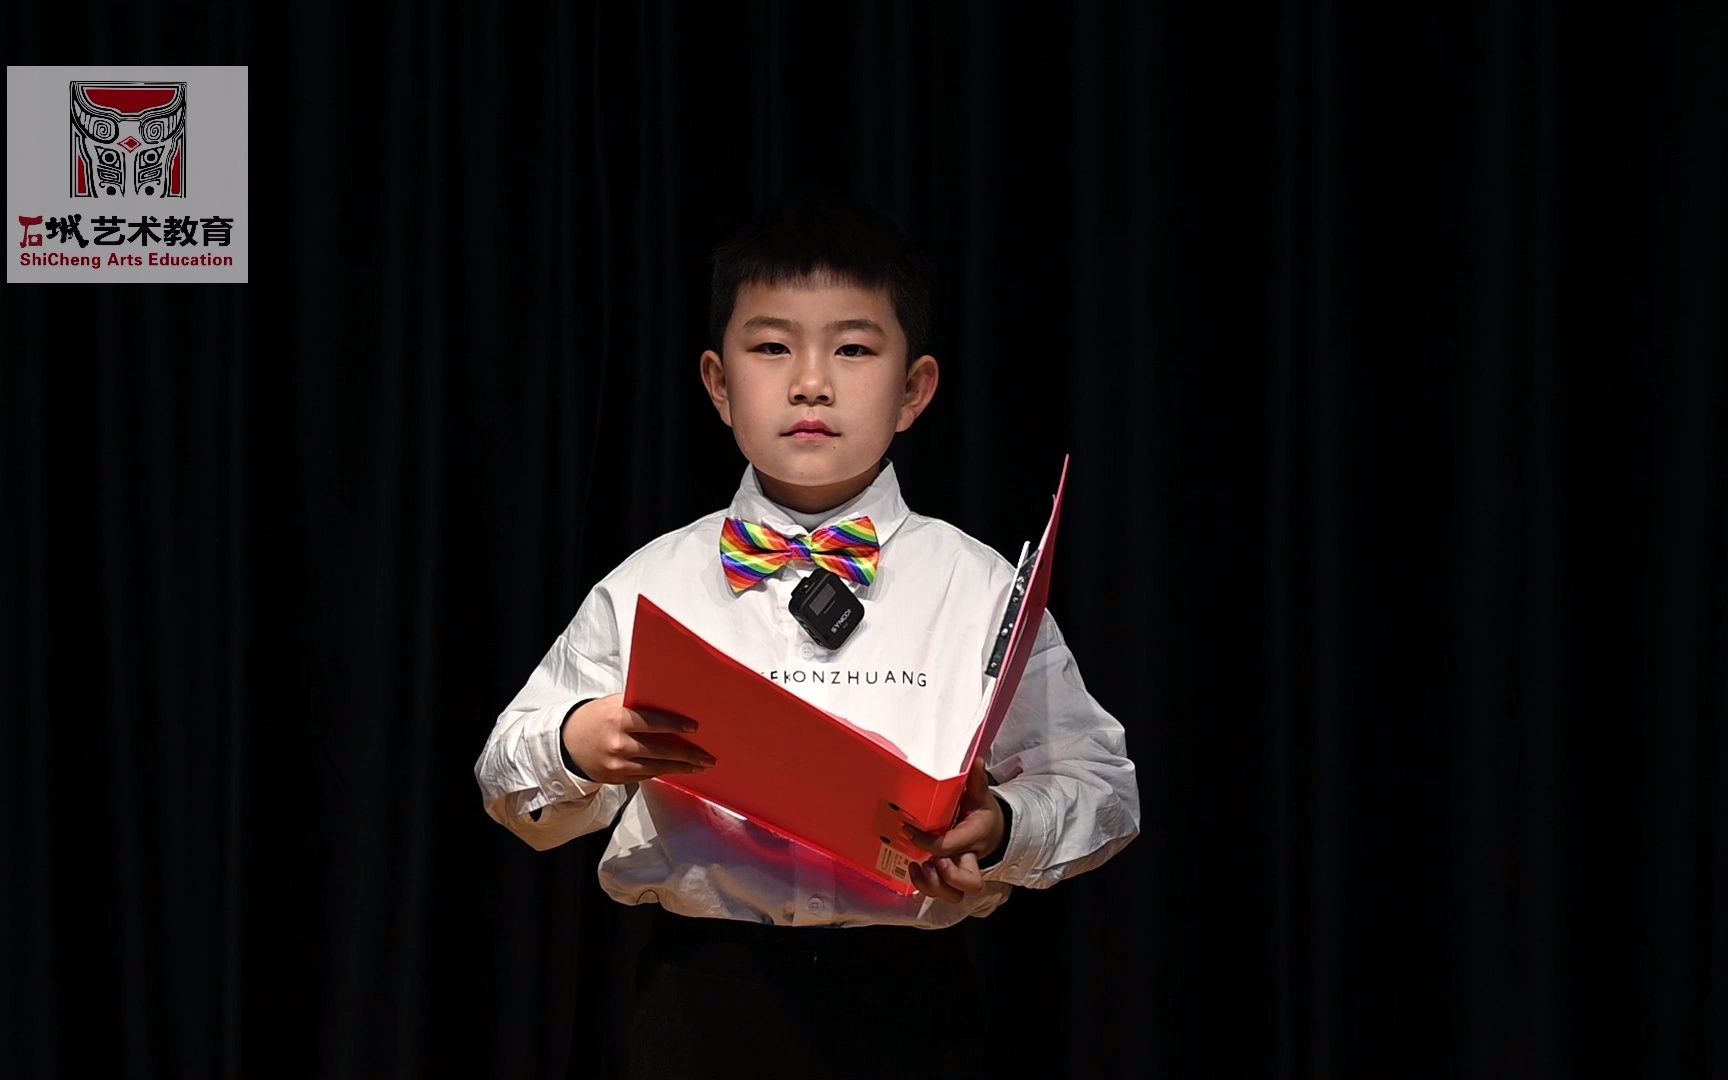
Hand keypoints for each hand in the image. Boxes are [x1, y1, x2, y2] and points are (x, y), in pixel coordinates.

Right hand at [561, 693, 713, 783]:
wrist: (567, 744)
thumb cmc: (596, 718)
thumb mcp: (613, 704)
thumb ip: (639, 705)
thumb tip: (672, 701)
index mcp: (618, 720)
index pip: (653, 723)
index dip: (675, 725)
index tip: (695, 728)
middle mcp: (618, 744)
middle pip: (660, 751)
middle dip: (687, 754)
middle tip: (707, 757)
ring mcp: (617, 765)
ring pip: (656, 768)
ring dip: (681, 768)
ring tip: (700, 766)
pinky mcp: (617, 779)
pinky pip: (646, 776)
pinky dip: (664, 772)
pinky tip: (678, 770)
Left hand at [902, 757, 1004, 901]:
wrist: (992, 832)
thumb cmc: (982, 814)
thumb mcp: (981, 796)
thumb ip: (977, 781)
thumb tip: (976, 760)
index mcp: (975, 837)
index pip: (952, 845)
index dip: (928, 842)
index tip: (908, 829)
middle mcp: (970, 860)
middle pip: (969, 883)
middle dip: (947, 877)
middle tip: (930, 862)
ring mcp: (960, 872)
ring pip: (954, 895)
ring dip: (933, 887)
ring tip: (917, 868)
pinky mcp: (950, 878)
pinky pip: (941, 893)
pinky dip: (926, 888)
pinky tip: (914, 870)